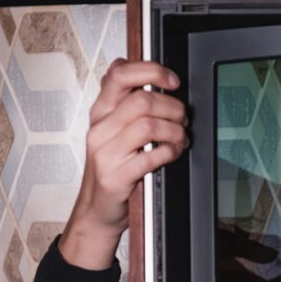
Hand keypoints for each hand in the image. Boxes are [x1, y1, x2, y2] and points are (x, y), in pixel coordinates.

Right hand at [60, 59, 186, 269]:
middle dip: (173, 107)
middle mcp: (100, 129)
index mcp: (101, 112)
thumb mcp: (113, 130)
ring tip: (181, 138)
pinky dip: (170, 152)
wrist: (97, 210)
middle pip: (142, 100)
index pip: (119, 75)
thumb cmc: (111, 168)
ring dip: (174, 131)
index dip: (151, 71)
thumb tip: (144, 74)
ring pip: (148, 125)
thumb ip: (125, 103)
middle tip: (183, 118)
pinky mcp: (116, 176)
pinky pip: (151, 156)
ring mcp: (106, 153)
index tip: (172, 80)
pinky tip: (173, 153)